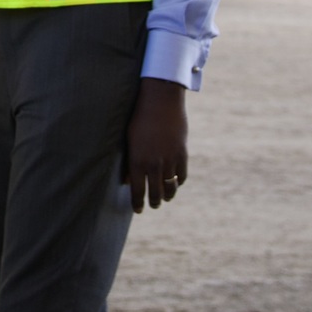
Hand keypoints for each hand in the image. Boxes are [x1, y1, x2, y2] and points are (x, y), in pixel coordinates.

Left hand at [124, 77, 187, 212]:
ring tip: (165, 197)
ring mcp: (170, 161)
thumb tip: (128, 181)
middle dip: (154, 202)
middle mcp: (154, 165)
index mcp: (138, 162)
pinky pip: (182, 176)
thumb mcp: (130, 141)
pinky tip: (175, 183)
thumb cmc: (139, 119)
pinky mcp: (182, 154)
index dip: (138, 204)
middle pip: (156, 194)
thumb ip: (130, 163)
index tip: (138, 210)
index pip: (138, 192)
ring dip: (168, 195)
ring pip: (171, 188)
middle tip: (153, 204)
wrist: (160, 101)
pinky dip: (179, 182)